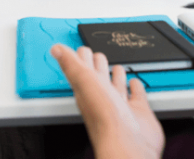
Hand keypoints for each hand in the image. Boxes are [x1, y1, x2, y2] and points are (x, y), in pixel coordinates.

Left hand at [51, 44, 163, 158]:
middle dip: (99, 63)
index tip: (80, 49)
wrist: (129, 144)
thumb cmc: (104, 116)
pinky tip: (134, 83)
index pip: (82, 66)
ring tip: (116, 67)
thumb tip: (55, 49)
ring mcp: (120, 104)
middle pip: (99, 74)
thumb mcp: (84, 80)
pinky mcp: (138, 111)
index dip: (81, 56)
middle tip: (97, 55)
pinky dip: (136, 87)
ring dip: (116, 74)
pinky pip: (137, 94)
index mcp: (87, 87)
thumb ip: (70, 63)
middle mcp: (102, 96)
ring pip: (117, 83)